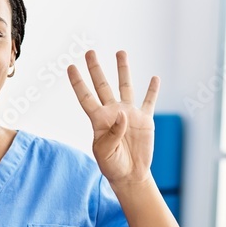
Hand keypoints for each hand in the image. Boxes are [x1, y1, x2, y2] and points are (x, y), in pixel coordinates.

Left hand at [68, 50, 159, 185]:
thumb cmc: (113, 165)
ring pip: (125, 86)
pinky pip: (149, 101)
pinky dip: (153, 90)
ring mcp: (129, 114)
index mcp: (98, 120)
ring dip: (123, 70)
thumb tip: (123, 114)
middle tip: (90, 51)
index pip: (86, 97)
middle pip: (102, 85)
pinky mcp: (145, 120)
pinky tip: (155, 78)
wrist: (130, 175)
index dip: (78, 82)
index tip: (71, 66)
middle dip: (95, 69)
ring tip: (120, 52)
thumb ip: (112, 134)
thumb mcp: (106, 152)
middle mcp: (113, 112)